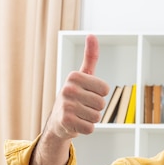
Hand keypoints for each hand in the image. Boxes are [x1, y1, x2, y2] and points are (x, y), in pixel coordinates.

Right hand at [23, 35, 109, 164]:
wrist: (58, 120)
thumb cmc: (75, 96)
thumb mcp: (83, 75)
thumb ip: (90, 57)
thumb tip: (92, 35)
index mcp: (74, 76)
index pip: (105, 89)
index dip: (100, 94)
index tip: (87, 93)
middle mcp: (68, 89)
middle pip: (102, 103)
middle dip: (96, 108)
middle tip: (83, 106)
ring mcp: (66, 106)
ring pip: (97, 116)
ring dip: (91, 118)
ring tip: (80, 114)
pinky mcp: (66, 122)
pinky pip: (91, 128)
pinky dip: (86, 129)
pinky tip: (76, 123)